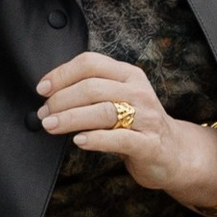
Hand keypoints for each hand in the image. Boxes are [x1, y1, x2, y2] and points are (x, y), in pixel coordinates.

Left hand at [36, 52, 216, 216]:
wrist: (174, 153)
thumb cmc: (138, 125)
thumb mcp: (119, 98)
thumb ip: (93, 91)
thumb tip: (49, 94)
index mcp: (129, 75)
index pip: (90, 63)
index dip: (62, 74)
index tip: (42, 89)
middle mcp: (139, 92)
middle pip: (92, 87)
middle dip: (61, 100)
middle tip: (43, 114)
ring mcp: (146, 118)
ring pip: (102, 111)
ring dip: (70, 118)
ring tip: (50, 126)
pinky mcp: (149, 144)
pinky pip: (119, 138)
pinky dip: (95, 139)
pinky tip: (79, 141)